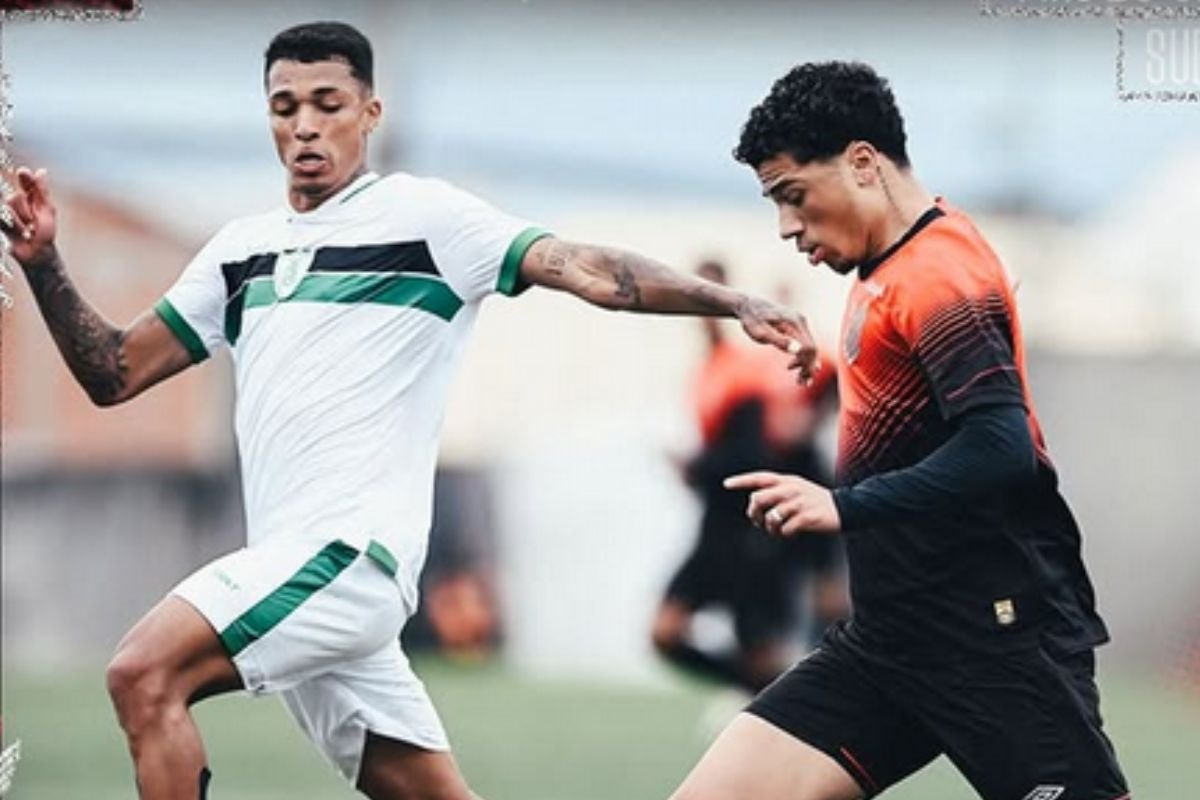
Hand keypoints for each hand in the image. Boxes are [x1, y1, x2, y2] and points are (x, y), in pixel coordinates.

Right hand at [2, 167, 58, 267]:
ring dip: (20, 223)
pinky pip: (2, 218)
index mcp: (30, 197)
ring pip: (7, 208)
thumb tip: (41, 171)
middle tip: (32, 223)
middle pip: (14, 198)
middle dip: (26, 213)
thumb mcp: (47, 211)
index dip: (24, 177)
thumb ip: (41, 191)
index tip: (22, 173)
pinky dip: (13, 226)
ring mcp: (6, 212)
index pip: (24, 181)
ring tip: (26, 231)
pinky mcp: (1, 222)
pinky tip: (19, 233)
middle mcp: (16, 203)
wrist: (37, 252)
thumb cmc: (45, 233)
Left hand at [724, 470, 840, 534]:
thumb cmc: (815, 502)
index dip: (742, 480)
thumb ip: (775, 493)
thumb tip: (753, 507)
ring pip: (771, 516)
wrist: (846, 509)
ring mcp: (801, 502)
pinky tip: (790, 533)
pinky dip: (784, 534)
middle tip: (758, 522)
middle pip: (759, 499)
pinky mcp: (809, 517)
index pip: (760, 477)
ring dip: (770, 528)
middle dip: (753, 514)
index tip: (726, 484)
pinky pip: (786, 528)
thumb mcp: (796, 490)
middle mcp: (792, 488)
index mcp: (788, 480)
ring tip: (776, 531)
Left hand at [732, 294, 819, 383]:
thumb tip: (797, 350)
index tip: (800, 377)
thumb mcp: (760, 333)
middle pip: (812, 348)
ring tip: (800, 381)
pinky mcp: (798, 325)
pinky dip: (803, 356)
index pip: (809, 347)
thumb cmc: (751, 321)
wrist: (749, 306)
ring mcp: (800, 322)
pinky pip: (805, 342)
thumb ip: (778, 341)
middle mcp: (800, 321)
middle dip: (809, 367)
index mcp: (793, 322)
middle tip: (801, 383)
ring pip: (810, 346)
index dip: (807, 364)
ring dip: (807, 364)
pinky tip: (796, 367)